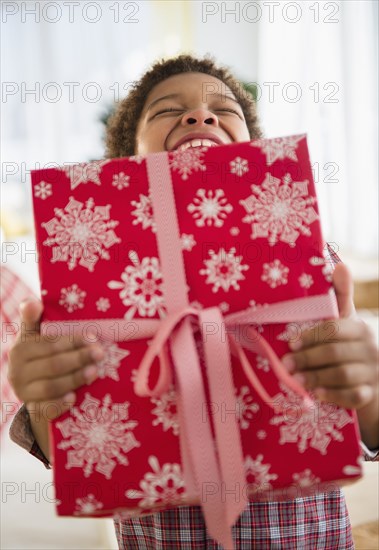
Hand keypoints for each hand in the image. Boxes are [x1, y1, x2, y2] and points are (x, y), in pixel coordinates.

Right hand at [8, 299, 103, 420]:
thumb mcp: (35, 336)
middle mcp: (18, 371)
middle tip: (100, 353)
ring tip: (95, 372)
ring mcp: (24, 392)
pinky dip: (59, 404)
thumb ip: (33, 319)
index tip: (93, 336)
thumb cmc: (41, 355)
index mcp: (21, 349)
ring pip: (51, 386)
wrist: (34, 389)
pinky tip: (74, 398)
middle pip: (53, 364)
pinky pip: (45, 408)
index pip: (50, 344)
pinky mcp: (32, 409)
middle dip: (79, 358)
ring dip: (75, 379)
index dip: (72, 340)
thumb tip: (33, 302)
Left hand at [281, 263, 378, 409]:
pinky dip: (333, 395)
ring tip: (296, 380)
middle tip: (286, 364)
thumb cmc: (350, 345)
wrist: (372, 379)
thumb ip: (341, 296)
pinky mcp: (370, 394)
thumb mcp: (347, 321)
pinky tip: (316, 395)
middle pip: (336, 352)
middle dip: (308, 358)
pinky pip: (353, 396)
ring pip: (343, 375)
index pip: (335, 329)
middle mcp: (369, 349)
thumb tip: (339, 264)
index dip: (311, 336)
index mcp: (359, 328)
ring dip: (317, 377)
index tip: (291, 343)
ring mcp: (372, 373)